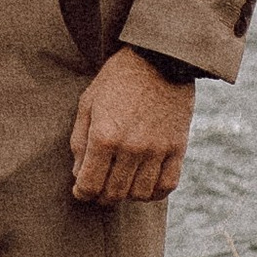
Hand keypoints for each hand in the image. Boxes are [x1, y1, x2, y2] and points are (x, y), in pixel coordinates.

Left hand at [70, 47, 195, 204]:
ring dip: (126, 195)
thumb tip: (79, 174)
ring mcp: (157, 150)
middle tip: (99, 190)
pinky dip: (154, 193)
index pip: (89, 184)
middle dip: (101, 197)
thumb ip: (80, 141)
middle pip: (114, 193)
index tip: (81, 191)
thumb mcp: (87, 104)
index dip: (82, 193)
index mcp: (104, 136)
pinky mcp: (178, 148)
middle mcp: (131, 147)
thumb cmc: (116, 80)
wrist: (158, 59)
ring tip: (120, 184)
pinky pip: (167, 186)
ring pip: (140, 194)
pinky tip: (144, 185)